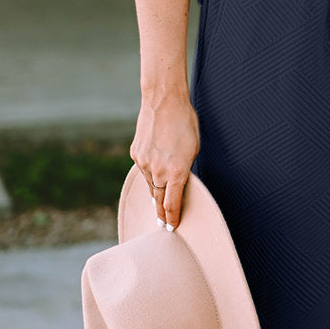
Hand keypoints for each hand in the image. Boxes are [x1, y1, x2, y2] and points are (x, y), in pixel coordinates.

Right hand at [130, 93, 200, 230]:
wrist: (164, 102)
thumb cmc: (185, 123)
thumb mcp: (193, 150)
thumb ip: (184, 170)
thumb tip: (178, 183)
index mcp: (177, 173)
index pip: (172, 205)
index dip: (172, 218)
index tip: (171, 227)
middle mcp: (158, 171)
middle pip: (158, 200)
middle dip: (161, 212)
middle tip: (162, 223)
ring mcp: (144, 163)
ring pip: (150, 185)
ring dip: (155, 191)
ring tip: (158, 199)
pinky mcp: (136, 154)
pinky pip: (143, 170)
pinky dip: (149, 174)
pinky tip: (154, 172)